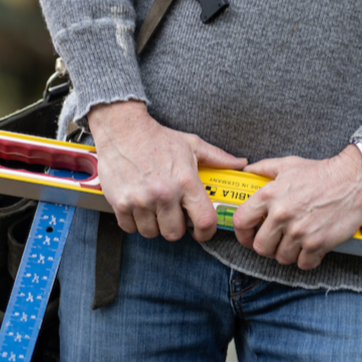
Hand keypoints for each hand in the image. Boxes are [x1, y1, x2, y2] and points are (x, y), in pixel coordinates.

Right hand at [87, 100, 247, 241]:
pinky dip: (133, 222)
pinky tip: (137, 207)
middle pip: (175, 233)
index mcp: (186, 181)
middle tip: (171, 214)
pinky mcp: (120, 203)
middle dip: (175, 227)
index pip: (204, 221)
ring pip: (152, 233)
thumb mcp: (191, 144)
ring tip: (153, 209)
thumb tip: (240, 163)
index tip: (200, 232)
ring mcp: (141, 200)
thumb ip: (217, 158)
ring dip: (153, 225)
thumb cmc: (157, 138)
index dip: (205, 232)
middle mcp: (164, 194)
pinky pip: (130, 228)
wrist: (121, 128)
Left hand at [229, 145, 361, 269]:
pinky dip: (306, 259)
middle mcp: (281, 215)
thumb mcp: (287, 165)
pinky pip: (303, 263)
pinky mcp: (318, 244)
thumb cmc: (321, 172)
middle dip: (266, 247)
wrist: (352, 179)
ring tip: (294, 243)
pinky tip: (309, 248)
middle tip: (274, 242)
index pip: (241, 222)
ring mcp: (299, 232)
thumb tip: (247, 171)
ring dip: (287, 253)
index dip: (241, 233)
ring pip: (281, 257)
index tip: (248, 236)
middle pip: (260, 247)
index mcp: (269, 196)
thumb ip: (263, 168)